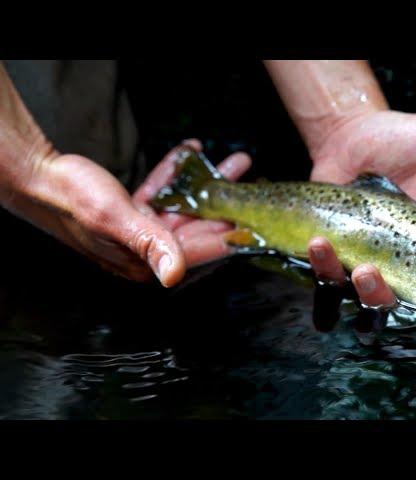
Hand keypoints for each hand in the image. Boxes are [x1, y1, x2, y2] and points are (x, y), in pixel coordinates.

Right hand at [0, 135, 248, 287]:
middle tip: (247, 181)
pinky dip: (176, 176)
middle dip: (222, 202)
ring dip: (205, 183)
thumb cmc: (69, 198)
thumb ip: (148, 242)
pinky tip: (189, 155)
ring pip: (183, 207)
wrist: (39, 175)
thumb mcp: (114, 217)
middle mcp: (145, 251)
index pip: (196, 250)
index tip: (253, 221)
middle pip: (195, 227)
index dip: (226, 234)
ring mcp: (141, 231)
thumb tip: (173, 273)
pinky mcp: (135, 213)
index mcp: (143, 261)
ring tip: (230, 163)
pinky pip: (164, 195)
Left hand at [306, 111, 415, 347]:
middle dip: (389, 298)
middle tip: (374, 273)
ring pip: (369, 298)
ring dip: (356, 288)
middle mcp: (409, 257)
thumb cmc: (399, 139)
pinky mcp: (342, 253)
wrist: (350, 135)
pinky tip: (319, 242)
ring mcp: (374, 258)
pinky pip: (332, 277)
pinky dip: (323, 267)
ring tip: (341, 254)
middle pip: (410, 300)